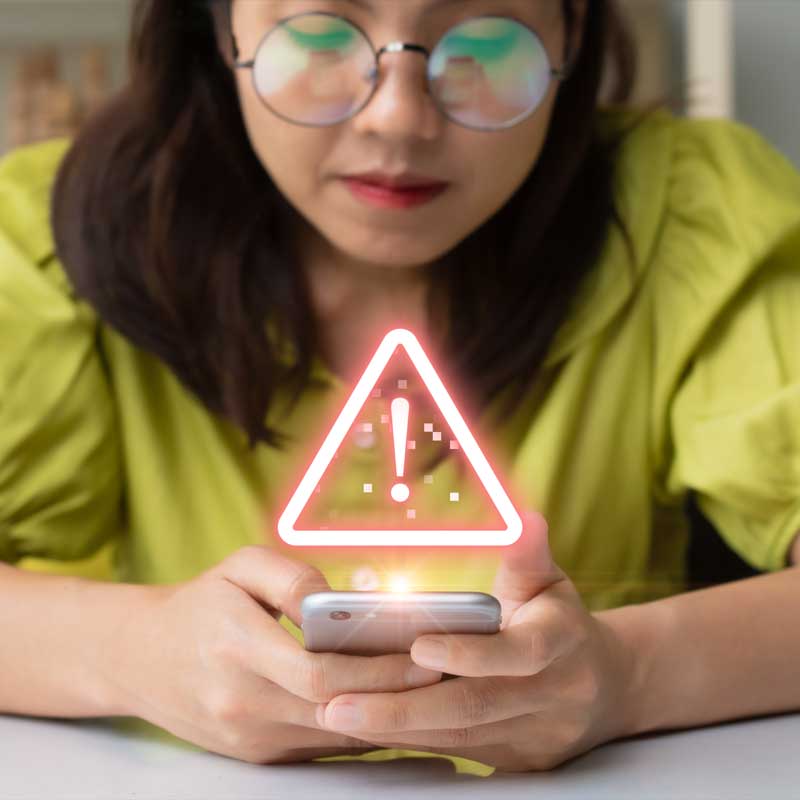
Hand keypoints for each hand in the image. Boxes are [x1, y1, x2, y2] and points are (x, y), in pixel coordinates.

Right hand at [103, 545, 440, 763]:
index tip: (425, 657)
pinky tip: (394, 709)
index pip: (319, 672)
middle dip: (397, 695)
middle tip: (446, 676)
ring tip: (433, 692)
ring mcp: (249, 736)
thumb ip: (291, 577)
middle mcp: (242, 702)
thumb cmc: (199, 604)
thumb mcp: (239, 566)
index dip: (378, 670)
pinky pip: (319, 747)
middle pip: (335, 709)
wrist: (140, 657)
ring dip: (386, 717)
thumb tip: (341, 601)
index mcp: (236, 647)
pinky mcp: (255, 754)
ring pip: (333, 734)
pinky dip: (359, 729)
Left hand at [314, 512, 635, 770]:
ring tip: (338, 715)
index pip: (518, 654)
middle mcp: (551, 697)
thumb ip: (528, 555)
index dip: (468, 653)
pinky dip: (410, 740)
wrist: (605, 689)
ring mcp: (533, 737)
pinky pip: (455, 751)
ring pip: (457, 736)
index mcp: (562, 645)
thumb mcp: (549, 583)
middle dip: (404, 708)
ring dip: (395, 728)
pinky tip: (366, 728)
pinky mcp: (516, 760)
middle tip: (340, 703)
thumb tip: (524, 517)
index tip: (417, 646)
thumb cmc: (561, 623)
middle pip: (474, 707)